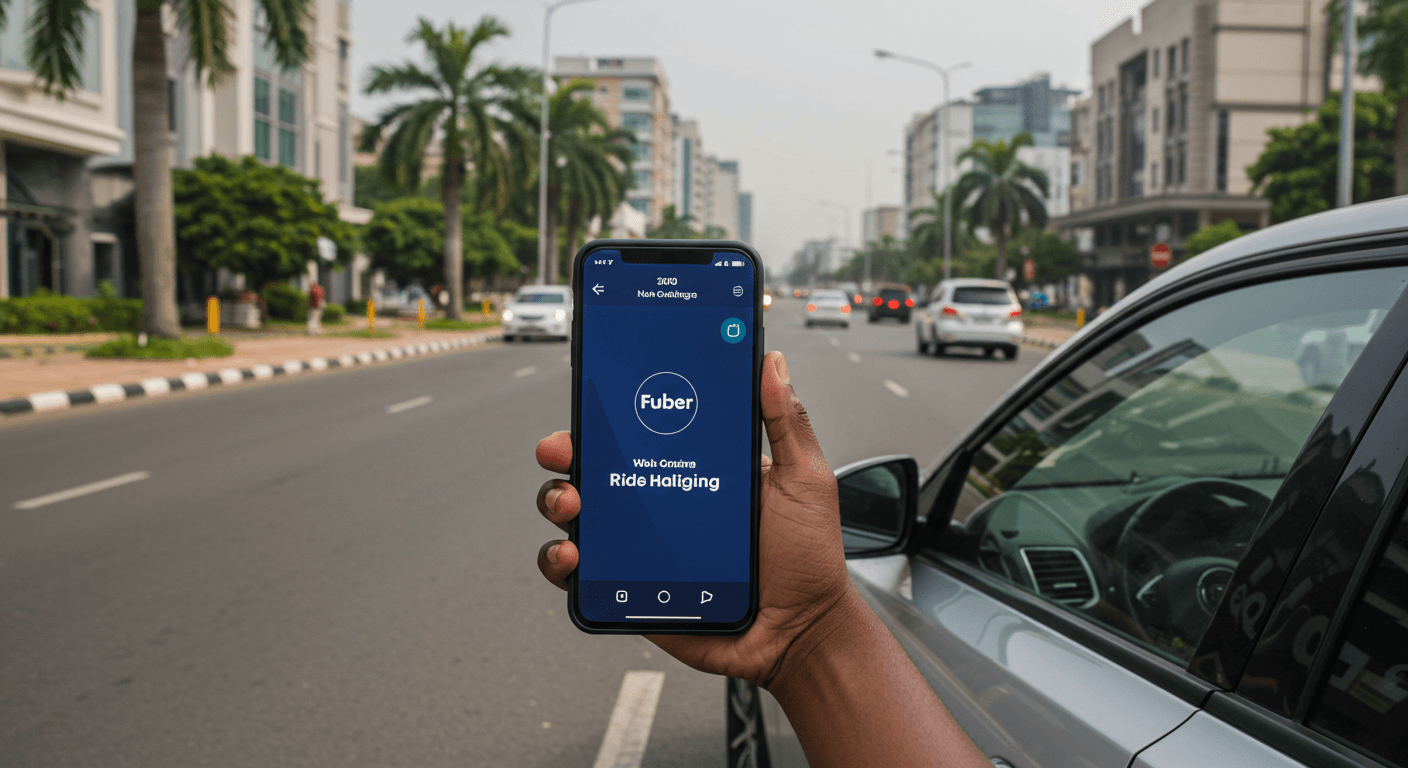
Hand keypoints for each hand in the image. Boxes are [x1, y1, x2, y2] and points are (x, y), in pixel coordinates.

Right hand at [533, 350, 862, 688]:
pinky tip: (573, 557)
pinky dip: (560, 563)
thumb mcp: (804, 478)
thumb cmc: (807, 556)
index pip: (640, 429)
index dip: (608, 410)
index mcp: (694, 466)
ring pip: (576, 516)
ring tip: (572, 507)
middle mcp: (659, 500)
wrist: (802, 630)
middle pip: (595, 466)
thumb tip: (769, 360)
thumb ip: (786, 420)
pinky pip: (580, 575)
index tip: (593, 396)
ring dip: (557, 502)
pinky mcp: (629, 589)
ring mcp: (640, 546)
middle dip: (566, 450)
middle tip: (566, 452)